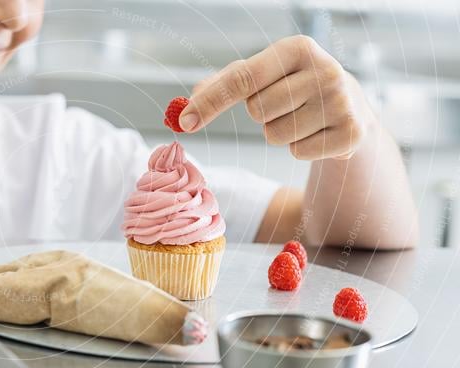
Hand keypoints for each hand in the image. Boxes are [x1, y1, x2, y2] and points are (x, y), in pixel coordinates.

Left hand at [179, 35, 370, 159]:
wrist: (349, 105)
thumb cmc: (293, 85)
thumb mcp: (263, 75)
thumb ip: (222, 85)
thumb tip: (186, 106)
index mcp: (297, 48)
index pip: (242, 79)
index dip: (210, 102)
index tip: (184, 122)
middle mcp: (324, 69)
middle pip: (257, 111)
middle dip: (260, 114)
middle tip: (283, 104)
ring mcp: (341, 101)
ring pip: (275, 135)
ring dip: (279, 132)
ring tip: (301, 117)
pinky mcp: (351, 131)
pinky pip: (297, 152)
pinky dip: (299, 148)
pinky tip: (316, 132)